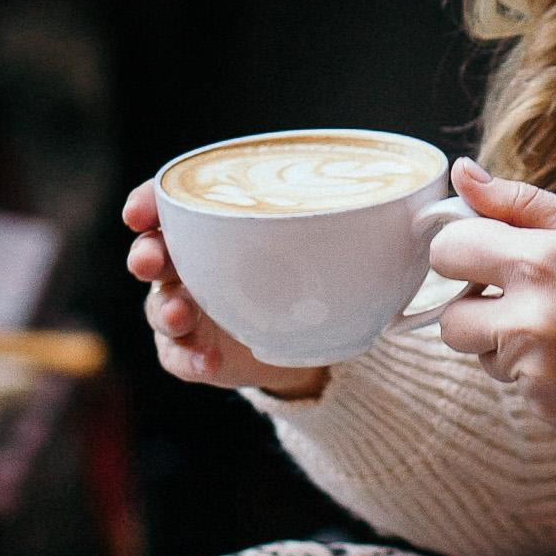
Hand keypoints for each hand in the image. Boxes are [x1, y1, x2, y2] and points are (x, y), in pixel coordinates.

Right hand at [122, 180, 328, 399]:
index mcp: (212, 228)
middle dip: (146, 253)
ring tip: (183, 314)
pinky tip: (208, 361)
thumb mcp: (322, 242)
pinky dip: (189, 358)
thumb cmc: (306, 271)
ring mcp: (188, 308)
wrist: (306, 334)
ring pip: (158, 306)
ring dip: (166, 308)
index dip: (147, 204)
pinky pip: (177, 355)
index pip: (167, 206)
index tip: (140, 211)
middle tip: (150, 259)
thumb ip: (344, 217)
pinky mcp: (193, 349)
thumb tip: (416, 195)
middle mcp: (190, 264)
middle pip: (153, 253)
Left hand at [428, 159, 555, 444]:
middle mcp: (528, 322)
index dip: (465, 248)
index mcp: (539, 264)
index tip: (490, 251)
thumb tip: (462, 174)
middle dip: (478, 305)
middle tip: (529, 294)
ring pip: (482, 355)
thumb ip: (521, 202)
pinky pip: (514, 386)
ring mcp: (533, 372)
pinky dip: (537, 373)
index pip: (448, 251)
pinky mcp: (543, 408)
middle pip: (449, 317)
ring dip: (507, 342)